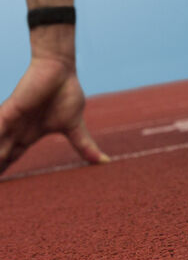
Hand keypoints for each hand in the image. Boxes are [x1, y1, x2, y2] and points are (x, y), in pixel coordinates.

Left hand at [0, 56, 109, 174]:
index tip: (2, 189)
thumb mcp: (75, 126)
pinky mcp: (9, 112)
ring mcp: (11, 123)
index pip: (11, 158)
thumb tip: (104, 161)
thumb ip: (84, 145)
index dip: (4, 172)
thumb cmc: (67, 93)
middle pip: (0, 157)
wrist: (61, 70)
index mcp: (29, 135)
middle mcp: (17, 131)